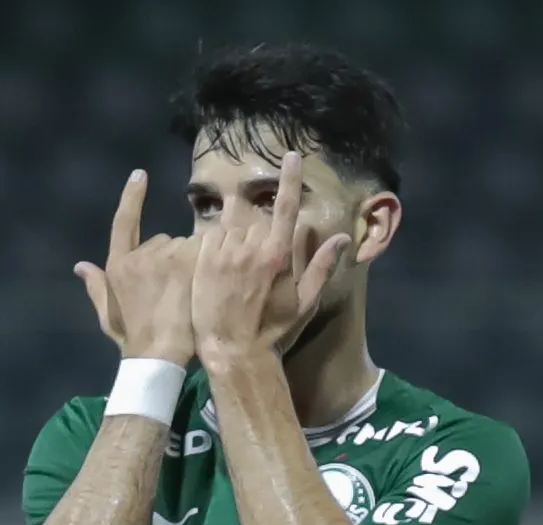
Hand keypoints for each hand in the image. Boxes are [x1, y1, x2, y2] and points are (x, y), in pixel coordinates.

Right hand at [75, 170, 197, 364]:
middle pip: (163, 240)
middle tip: (174, 291)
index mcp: (117, 265)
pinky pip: (202, 251)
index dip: (132, 197)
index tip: (140, 175)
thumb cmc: (133, 339)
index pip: (124, 221)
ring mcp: (164, 256)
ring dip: (190, 262)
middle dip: (171, 258)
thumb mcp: (109, 316)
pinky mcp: (188, 262)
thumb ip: (97, 287)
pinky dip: (205, 264)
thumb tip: (80, 266)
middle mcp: (139, 255)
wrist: (158, 354)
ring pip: (185, 247)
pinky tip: (205, 284)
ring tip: (188, 293)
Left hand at [191, 151, 351, 353]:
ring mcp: (224, 252)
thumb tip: (342, 237)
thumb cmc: (273, 331)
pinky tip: (216, 269)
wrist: (232, 351)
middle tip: (255, 270)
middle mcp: (251, 247)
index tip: (291, 155)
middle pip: (257, 222)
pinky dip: (214, 246)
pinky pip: (209, 237)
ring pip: (232, 228)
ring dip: (235, 241)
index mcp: (279, 254)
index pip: (286, 206)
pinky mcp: (201, 260)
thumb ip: (321, 266)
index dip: (290, 179)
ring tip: (234, 273)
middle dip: (258, 236)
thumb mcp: (305, 302)